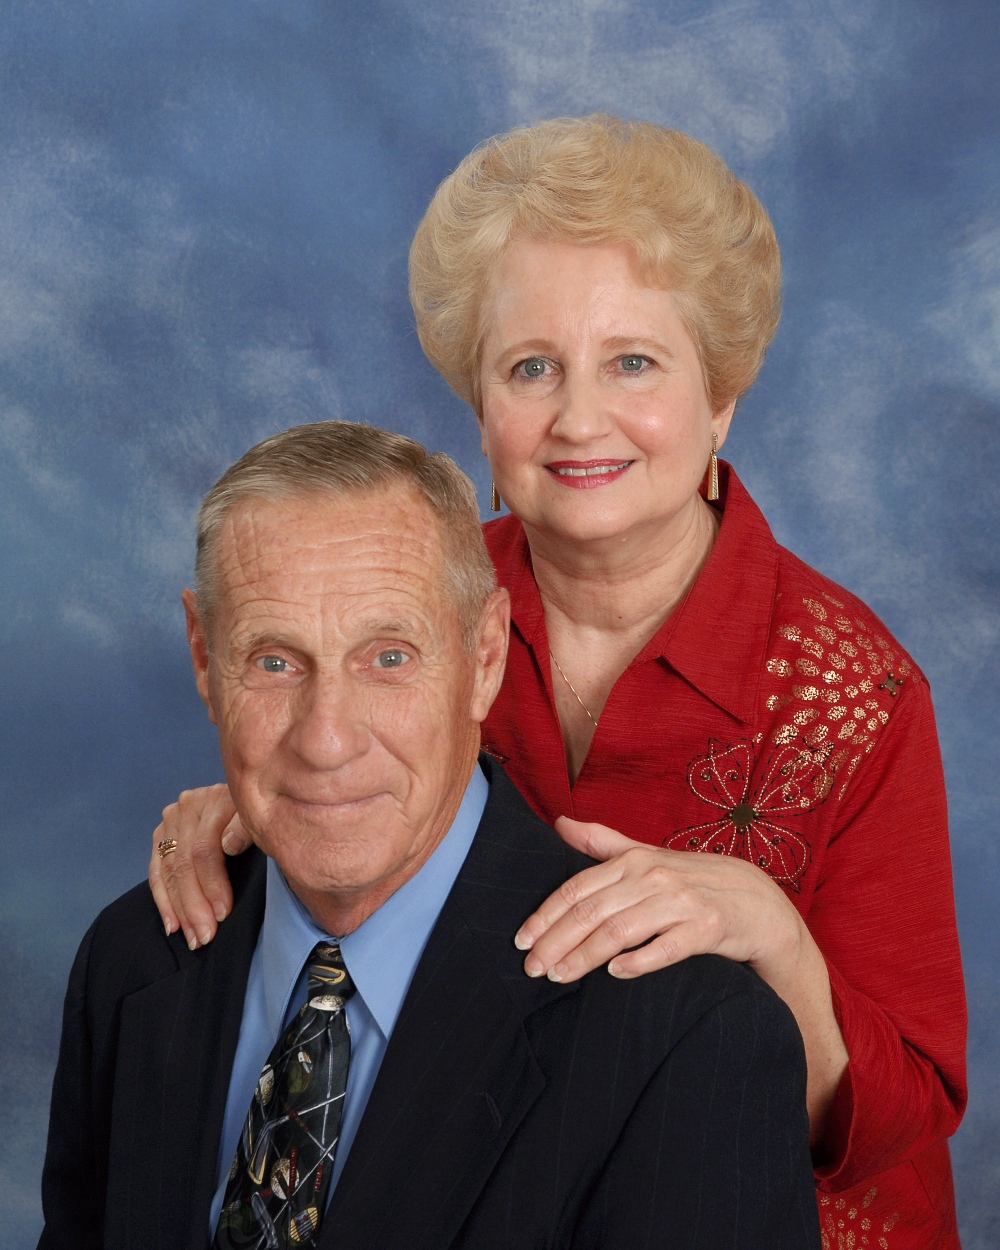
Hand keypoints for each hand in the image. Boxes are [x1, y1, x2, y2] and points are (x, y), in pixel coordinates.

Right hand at [148, 784, 250, 949]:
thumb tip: (228, 845)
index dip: (212, 884)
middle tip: (205, 936)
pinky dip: (164, 900)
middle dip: (194, 905)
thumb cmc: (262, 816)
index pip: (205, 850)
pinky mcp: (162, 833)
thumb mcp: (262, 818)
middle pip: (184, 862)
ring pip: (168, 870)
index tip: (223, 913)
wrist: (254, 797)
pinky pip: (157, 871)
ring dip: (179, 909)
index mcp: (216, 799)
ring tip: (192, 937)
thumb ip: (246, 828)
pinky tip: (173, 924)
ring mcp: (173, 818)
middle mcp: (189, 805)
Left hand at [514, 816, 803, 982]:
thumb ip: (602, 843)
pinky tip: (615, 974)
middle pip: (592, 912)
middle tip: (532, 969)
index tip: (521, 940)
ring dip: (585, 956)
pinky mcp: (709, 929)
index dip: (546, 915)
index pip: (578, 888)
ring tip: (560, 977)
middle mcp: (654, 877)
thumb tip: (559, 822)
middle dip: (556, 942)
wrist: (756, 902)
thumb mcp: (646, 856)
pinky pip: (667, 947)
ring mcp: (683, 902)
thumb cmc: (692, 880)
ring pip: (621, 931)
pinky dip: (639, 961)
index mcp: (634, 860)